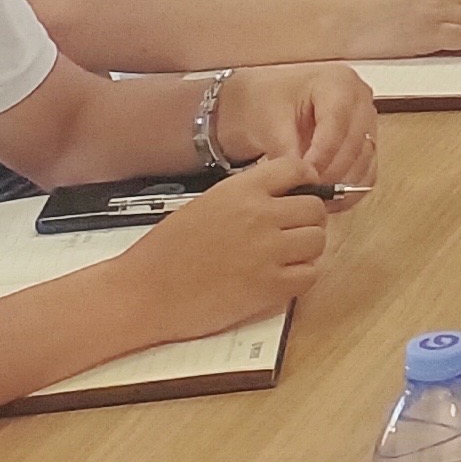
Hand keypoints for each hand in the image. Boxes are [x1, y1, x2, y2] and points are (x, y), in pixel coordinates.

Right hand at [118, 157, 328, 342]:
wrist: (142, 292)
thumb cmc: (165, 251)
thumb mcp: (206, 204)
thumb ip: (245, 197)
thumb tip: (282, 196)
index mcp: (241, 190)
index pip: (297, 169)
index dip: (306, 181)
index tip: (302, 193)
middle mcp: (261, 215)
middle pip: (315, 208)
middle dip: (309, 219)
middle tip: (293, 232)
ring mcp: (268, 251)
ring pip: (318, 241)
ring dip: (307, 249)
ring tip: (286, 257)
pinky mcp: (269, 287)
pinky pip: (311, 275)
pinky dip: (302, 276)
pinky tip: (283, 278)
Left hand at [213, 62, 375, 190]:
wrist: (266, 102)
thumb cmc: (268, 101)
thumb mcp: (270, 120)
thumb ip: (287, 148)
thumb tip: (303, 178)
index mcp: (338, 82)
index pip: (338, 121)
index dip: (324, 153)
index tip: (305, 176)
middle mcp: (360, 98)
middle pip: (356, 142)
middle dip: (332, 172)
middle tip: (308, 193)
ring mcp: (366, 121)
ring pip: (365, 160)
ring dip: (343, 184)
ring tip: (314, 199)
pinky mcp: (365, 143)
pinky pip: (367, 170)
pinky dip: (351, 188)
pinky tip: (329, 201)